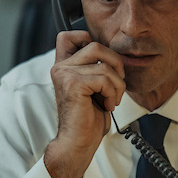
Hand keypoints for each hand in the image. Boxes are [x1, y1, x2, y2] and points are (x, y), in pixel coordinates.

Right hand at [43, 30, 125, 177]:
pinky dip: (113, 93)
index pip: (69, 35)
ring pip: (105, 64)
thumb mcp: (93, 86)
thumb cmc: (87, 118)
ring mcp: (65, 74)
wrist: (78, 142)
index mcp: (64, 66)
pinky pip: (105, 78)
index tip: (102, 64)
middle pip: (96, 45)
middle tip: (116, 85)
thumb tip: (114, 54)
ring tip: (111, 99)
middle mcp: (61, 67)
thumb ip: (95, 67)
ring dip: (117, 84)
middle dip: (115, 64)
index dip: (89, 40)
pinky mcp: (74, 84)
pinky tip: (107, 105)